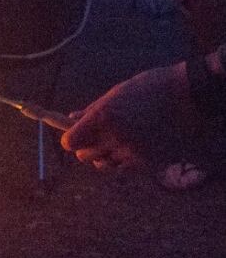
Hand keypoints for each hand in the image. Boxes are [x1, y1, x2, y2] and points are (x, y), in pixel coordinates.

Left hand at [61, 63, 203, 168]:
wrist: (187, 96)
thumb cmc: (148, 89)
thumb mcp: (115, 94)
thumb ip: (91, 110)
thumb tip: (70, 118)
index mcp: (103, 116)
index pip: (70, 142)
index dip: (70, 139)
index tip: (73, 135)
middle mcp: (114, 137)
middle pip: (84, 156)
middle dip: (86, 147)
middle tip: (96, 136)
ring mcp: (131, 151)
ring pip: (103, 164)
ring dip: (104, 155)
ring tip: (117, 139)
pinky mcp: (147, 162)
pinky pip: (122, 168)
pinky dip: (122, 160)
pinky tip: (132, 144)